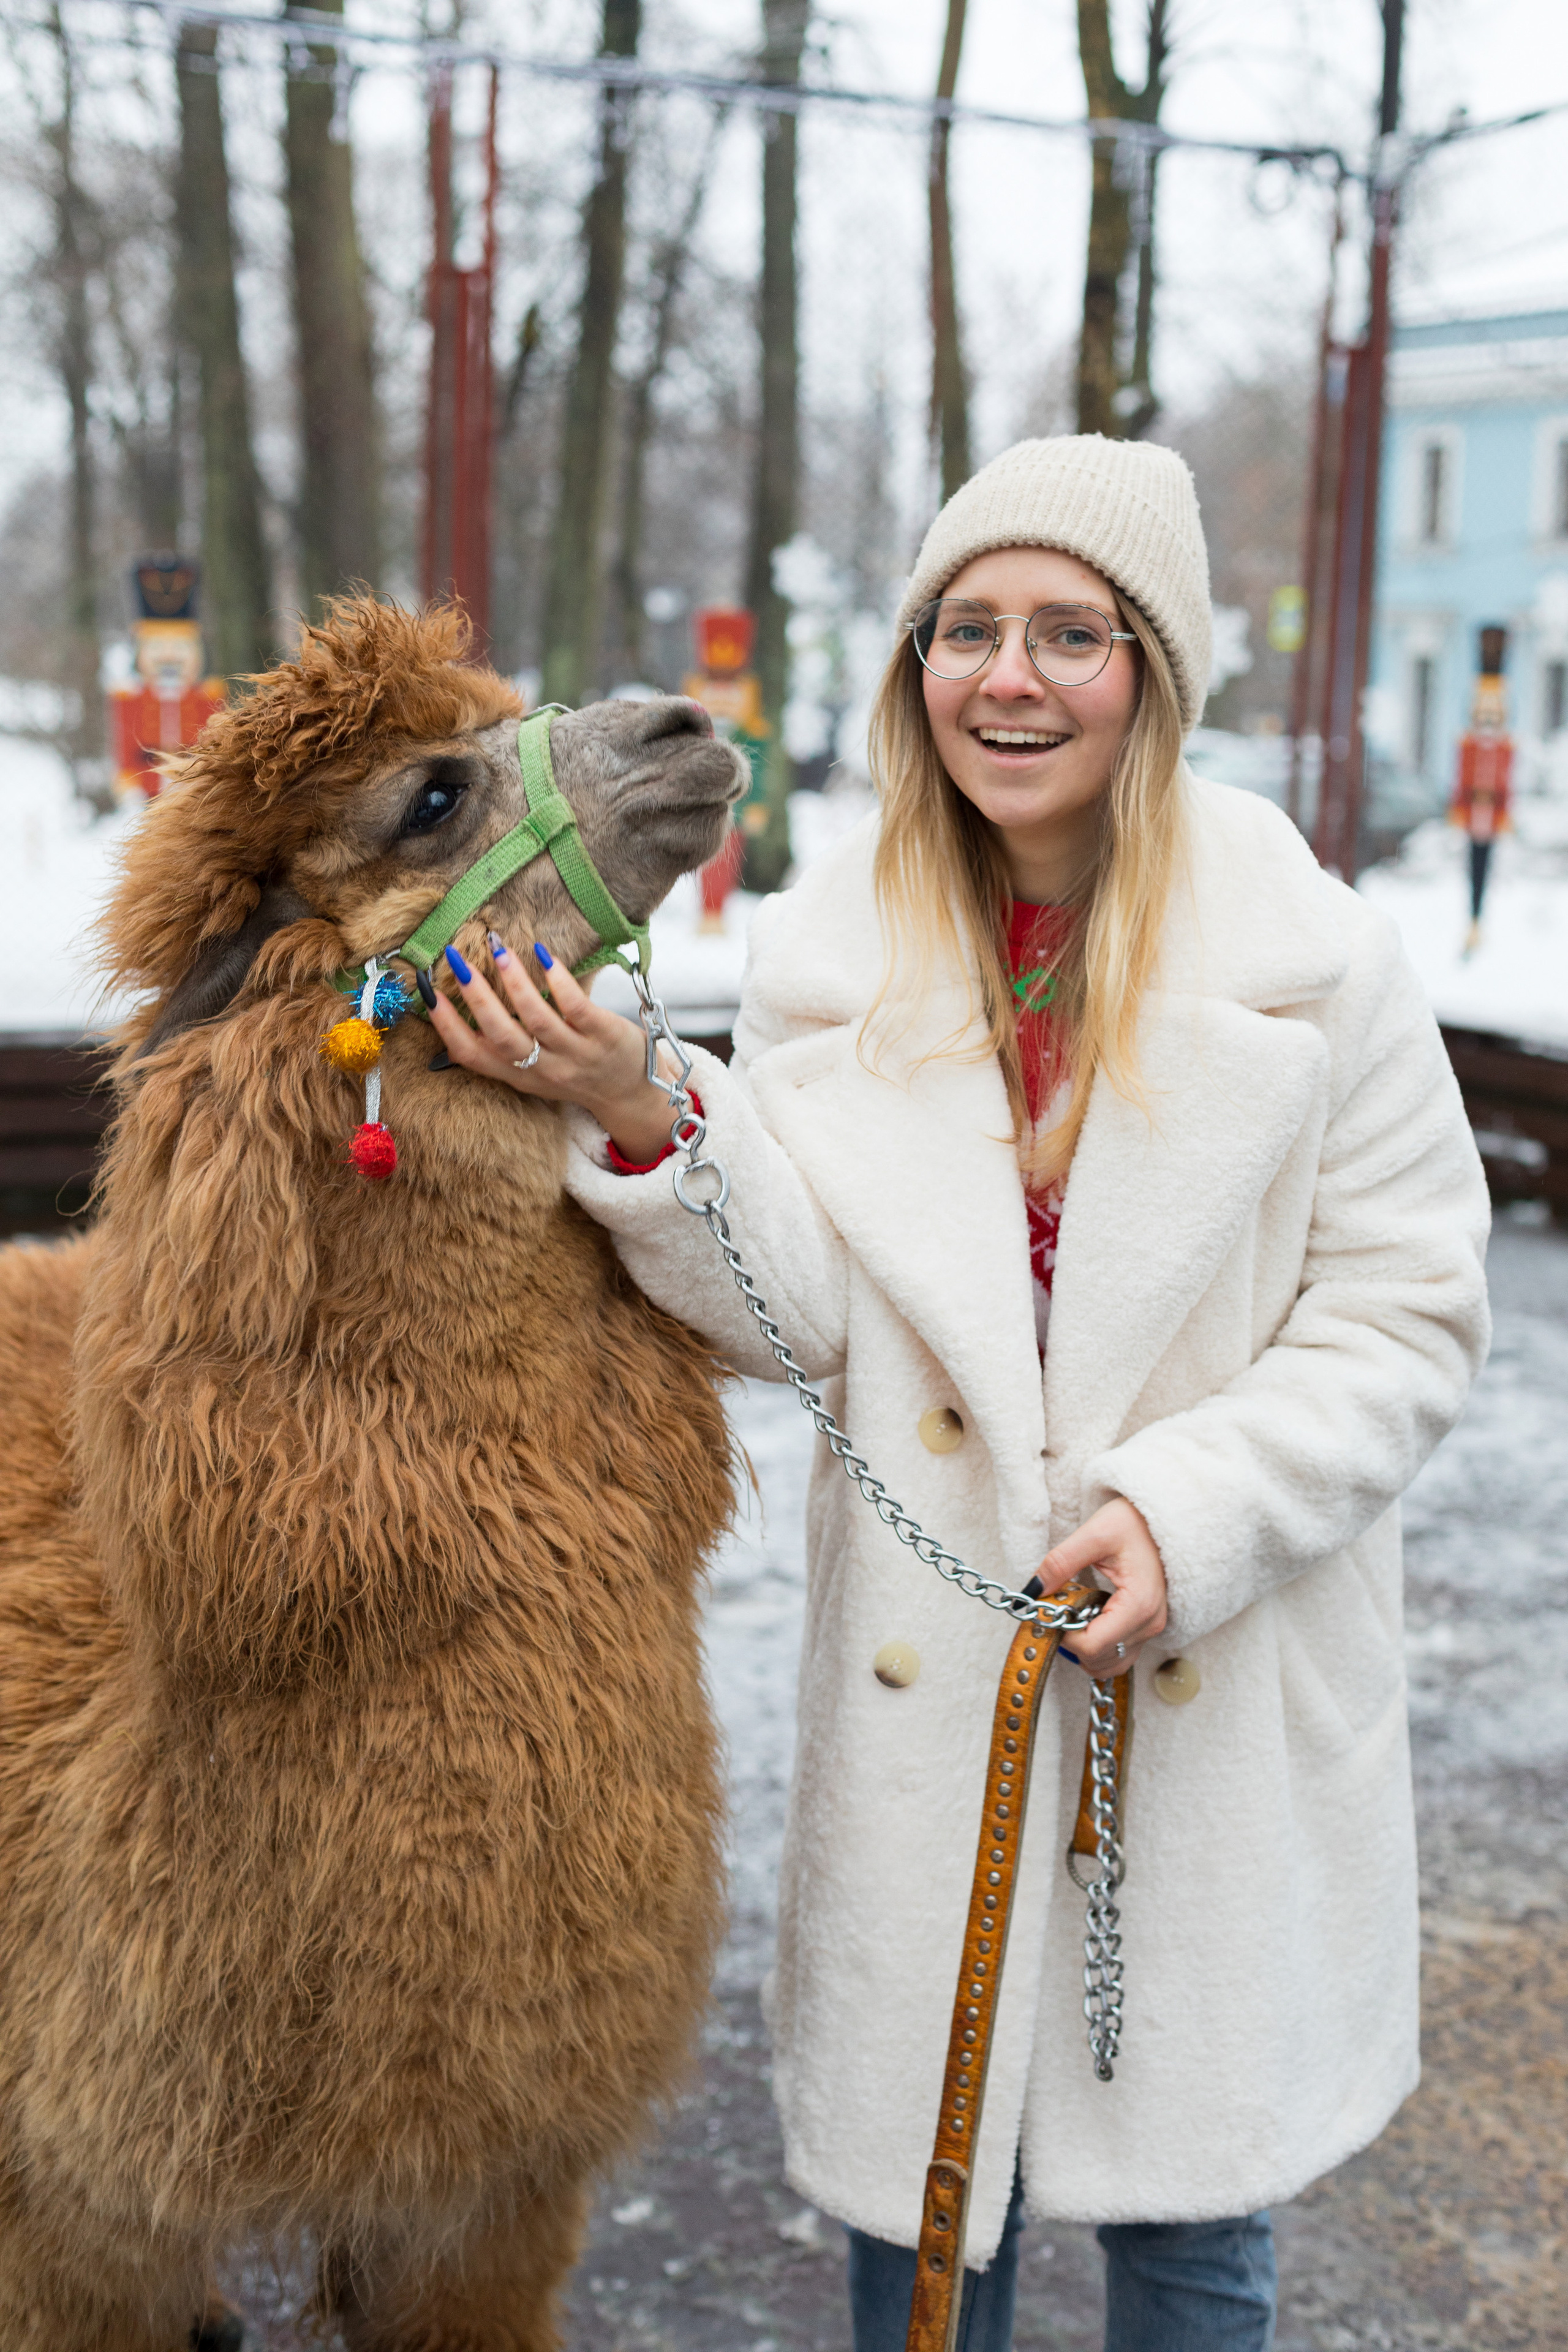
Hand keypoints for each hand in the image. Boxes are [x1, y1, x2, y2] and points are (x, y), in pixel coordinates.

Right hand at [426, 938, 678, 1162]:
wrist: (632, 1092)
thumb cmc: (575, 1070)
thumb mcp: (532, 1071)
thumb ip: (502, 1049)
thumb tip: (460, 1015)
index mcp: (518, 1075)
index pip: (473, 1055)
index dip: (447, 1026)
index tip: (429, 993)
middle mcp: (544, 1068)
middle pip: (501, 1036)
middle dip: (476, 997)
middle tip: (458, 960)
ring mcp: (575, 1053)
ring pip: (537, 1019)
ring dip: (514, 982)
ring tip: (498, 950)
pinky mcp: (604, 1036)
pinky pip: (576, 1008)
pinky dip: (557, 981)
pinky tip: (543, 955)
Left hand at [1036, 1498, 1166, 1676]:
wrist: (1163, 1519)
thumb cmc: (1134, 1522)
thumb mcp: (1094, 1534)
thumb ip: (1060, 1563)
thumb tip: (1031, 1591)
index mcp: (1139, 1605)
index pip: (1092, 1646)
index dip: (1063, 1635)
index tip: (1051, 1610)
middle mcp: (1150, 1624)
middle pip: (1099, 1659)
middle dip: (1071, 1641)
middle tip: (1059, 1609)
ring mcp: (1151, 1628)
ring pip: (1110, 1664)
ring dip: (1084, 1649)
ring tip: (1073, 1614)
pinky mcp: (1147, 1627)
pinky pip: (1119, 1654)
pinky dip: (1098, 1647)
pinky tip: (1087, 1619)